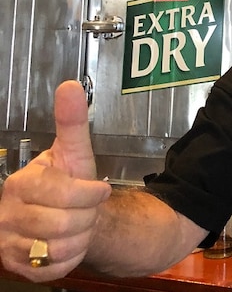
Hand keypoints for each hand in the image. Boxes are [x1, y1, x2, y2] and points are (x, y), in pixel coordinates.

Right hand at [0, 81, 111, 281]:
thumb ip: (72, 122)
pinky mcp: (18, 267)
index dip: (90, 194)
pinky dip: (72, 258)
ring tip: (79, 225)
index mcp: (20, 184)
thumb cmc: (70, 181)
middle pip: (64, 223)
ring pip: (60, 248)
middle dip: (87, 216)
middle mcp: (7, 214)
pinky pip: (55, 269)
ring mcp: (9, 243)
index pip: (62, 193)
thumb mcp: (74, 152)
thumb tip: (70, 86)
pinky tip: (70, 243)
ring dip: (81, 237)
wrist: (68, 213)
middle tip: (87, 210)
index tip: (99, 190)